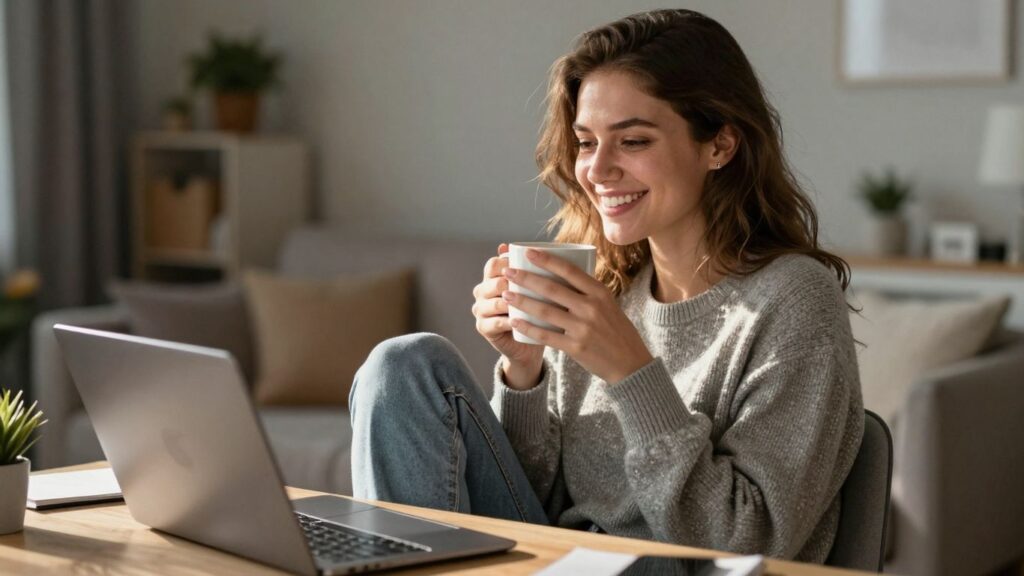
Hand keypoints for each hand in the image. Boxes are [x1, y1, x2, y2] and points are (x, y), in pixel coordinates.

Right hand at [472, 244, 543, 388]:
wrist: (529, 342)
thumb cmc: (538, 311)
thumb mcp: (541, 290)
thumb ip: (546, 271)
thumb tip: (565, 250)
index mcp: (493, 277)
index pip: (494, 264)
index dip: (507, 262)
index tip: (528, 263)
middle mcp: (483, 291)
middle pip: (492, 282)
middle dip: (508, 281)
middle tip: (528, 283)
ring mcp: (481, 310)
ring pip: (492, 303)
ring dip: (507, 302)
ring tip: (525, 302)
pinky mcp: (484, 328)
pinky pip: (493, 323)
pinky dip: (505, 322)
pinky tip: (516, 321)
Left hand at [502, 248, 652, 383]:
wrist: (630, 363)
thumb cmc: (616, 330)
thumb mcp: (608, 304)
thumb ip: (587, 292)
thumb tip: (560, 274)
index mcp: (599, 292)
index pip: (569, 270)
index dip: (547, 260)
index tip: (528, 252)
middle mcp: (591, 308)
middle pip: (552, 289)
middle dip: (525, 278)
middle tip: (507, 271)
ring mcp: (583, 328)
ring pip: (545, 311)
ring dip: (522, 301)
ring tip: (505, 294)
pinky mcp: (576, 347)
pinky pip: (546, 336)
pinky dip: (528, 328)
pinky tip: (514, 321)